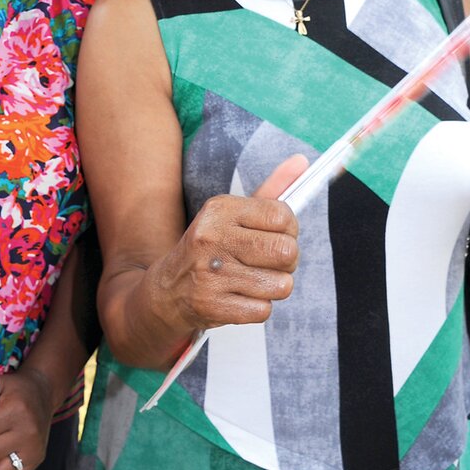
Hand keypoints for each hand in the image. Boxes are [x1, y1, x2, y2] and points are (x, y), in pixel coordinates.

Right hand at [148, 153, 306, 338]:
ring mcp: (211, 274)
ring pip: (282, 284)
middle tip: (269, 262)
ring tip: (253, 281)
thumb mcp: (232, 215)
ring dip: (274, 287)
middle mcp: (212, 238)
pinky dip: (258, 307)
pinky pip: (264, 309)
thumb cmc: (210, 249)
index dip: (290, 229)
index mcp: (220, 210)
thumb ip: (270, 189)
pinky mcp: (213, 306)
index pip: (282, 215)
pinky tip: (239, 297)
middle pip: (286, 251)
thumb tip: (302, 160)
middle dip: (287, 261)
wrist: (166, 291)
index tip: (278, 235)